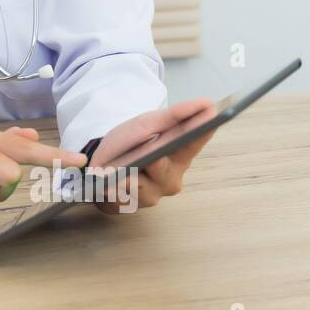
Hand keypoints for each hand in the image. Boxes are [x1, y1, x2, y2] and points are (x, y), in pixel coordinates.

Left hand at [90, 97, 216, 213]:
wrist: (101, 165)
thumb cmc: (131, 144)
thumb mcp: (148, 124)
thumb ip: (174, 116)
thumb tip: (207, 104)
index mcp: (179, 157)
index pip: (193, 144)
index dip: (200, 135)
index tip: (208, 123)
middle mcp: (170, 179)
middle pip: (162, 170)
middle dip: (154, 163)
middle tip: (152, 159)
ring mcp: (151, 195)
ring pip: (138, 186)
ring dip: (125, 177)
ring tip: (115, 172)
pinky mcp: (130, 206)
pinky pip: (120, 198)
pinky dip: (111, 189)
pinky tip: (104, 186)